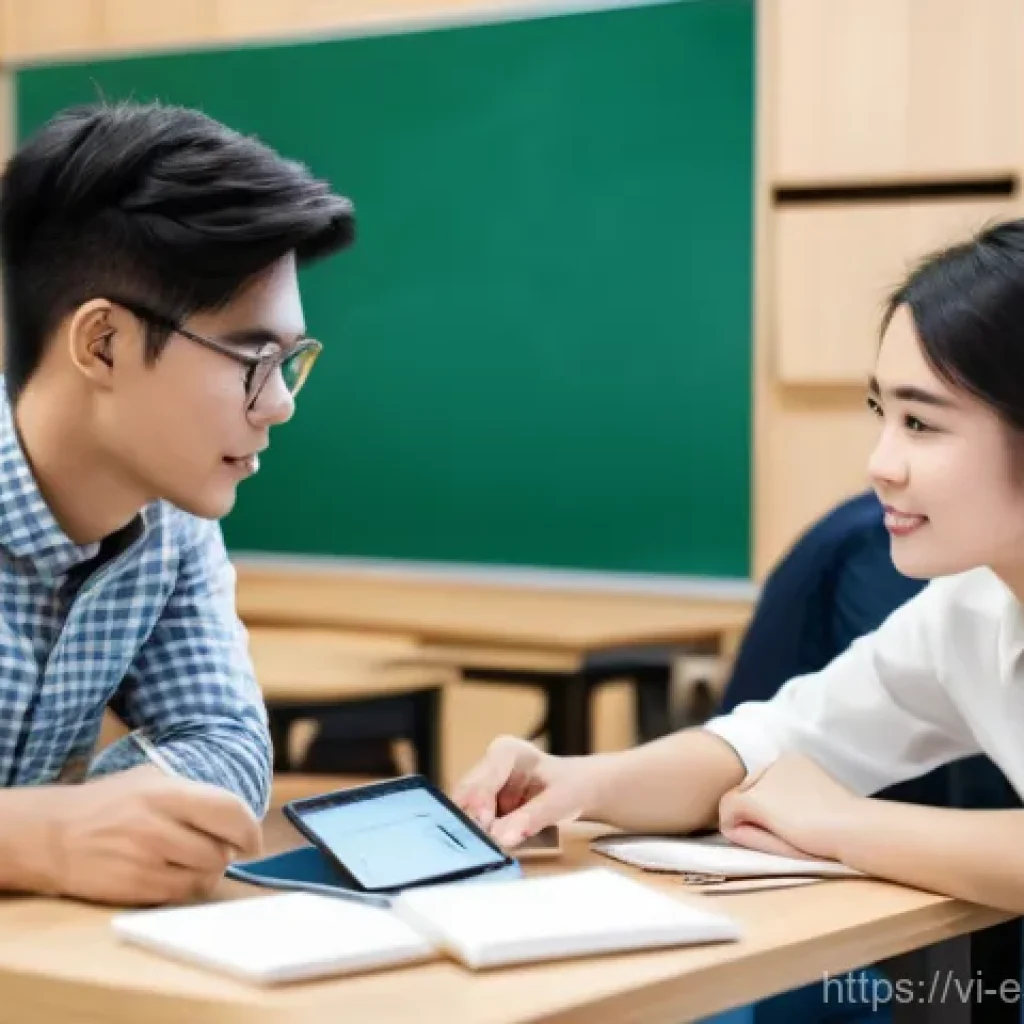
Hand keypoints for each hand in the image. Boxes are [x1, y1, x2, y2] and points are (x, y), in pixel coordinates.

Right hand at [24, 767, 261, 905]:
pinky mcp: (132, 888)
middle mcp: (156, 825)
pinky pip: (180, 895)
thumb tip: (239, 816)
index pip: (229, 810)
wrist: (52, 835)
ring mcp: (144, 860)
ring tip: (195, 861)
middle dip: (228, 853)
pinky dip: (188, 889)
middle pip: (220, 850)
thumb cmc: (110, 803)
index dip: (250, 830)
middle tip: (222, 850)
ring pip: (204, 876)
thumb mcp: (151, 780)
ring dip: (209, 873)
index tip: (253, 841)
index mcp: (166, 791)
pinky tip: (177, 876)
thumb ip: (194, 793)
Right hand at [452, 736, 604, 847]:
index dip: (479, 806)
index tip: (487, 829)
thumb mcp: (561, 799)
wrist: (581, 789)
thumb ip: (532, 817)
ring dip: (476, 835)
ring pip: (465, 815)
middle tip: (486, 848)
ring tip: (492, 851)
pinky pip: (475, 826)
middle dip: (472, 824)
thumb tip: (501, 838)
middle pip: (465, 798)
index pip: (481, 781)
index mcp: (505, 752)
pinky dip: (483, 840)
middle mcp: (488, 767)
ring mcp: (485, 788)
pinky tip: (494, 850)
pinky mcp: (486, 808)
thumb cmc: (574, 785)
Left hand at [717, 753, 862, 861]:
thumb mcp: (816, 805)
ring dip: (750, 826)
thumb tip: (761, 813)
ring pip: (736, 805)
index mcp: (793, 761)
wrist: (855, 827)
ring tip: (785, 838)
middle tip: (791, 835)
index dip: (773, 812)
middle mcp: (774, 761)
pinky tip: (767, 839)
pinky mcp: (754, 800)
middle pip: (749, 794)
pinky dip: (737, 832)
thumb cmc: (846, 824)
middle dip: (758, 817)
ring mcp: (762, 779)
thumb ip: (793, 803)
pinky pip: (728, 816)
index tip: (798, 826)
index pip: (765, 787)